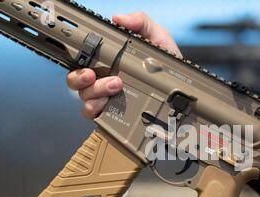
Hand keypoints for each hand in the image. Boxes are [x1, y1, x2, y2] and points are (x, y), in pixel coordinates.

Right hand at [67, 12, 181, 118]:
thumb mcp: (159, 39)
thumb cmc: (170, 67)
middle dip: (80, 76)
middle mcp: (104, 79)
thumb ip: (142, 23)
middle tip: (95, 75)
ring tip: (116, 85)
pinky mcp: (112, 114)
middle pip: (75, 79)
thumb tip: (119, 18)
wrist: (184, 94)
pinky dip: (94, 109)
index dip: (76, 56)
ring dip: (94, 91)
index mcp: (111, 61)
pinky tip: (107, 104)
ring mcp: (107, 98)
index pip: (84, 58)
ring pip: (84, 96)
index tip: (83, 55)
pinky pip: (92, 114)